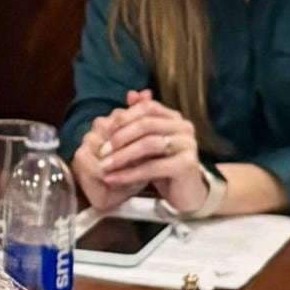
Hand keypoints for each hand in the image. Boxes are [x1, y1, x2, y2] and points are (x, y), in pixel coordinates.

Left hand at [74, 98, 203, 213]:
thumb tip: (130, 94)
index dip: (125, 117)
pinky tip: (114, 179)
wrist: (186, 195)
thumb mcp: (149, 143)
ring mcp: (188, 145)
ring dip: (122, 156)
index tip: (105, 130)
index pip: (147, 107)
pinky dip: (129, 173)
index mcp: (175, 118)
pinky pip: (152, 167)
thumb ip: (140, 121)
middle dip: (120, 137)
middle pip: (146, 124)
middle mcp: (184, 127)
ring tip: (104, 166)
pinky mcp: (187, 165)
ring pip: (149, 144)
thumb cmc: (165, 168)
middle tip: (102, 150)